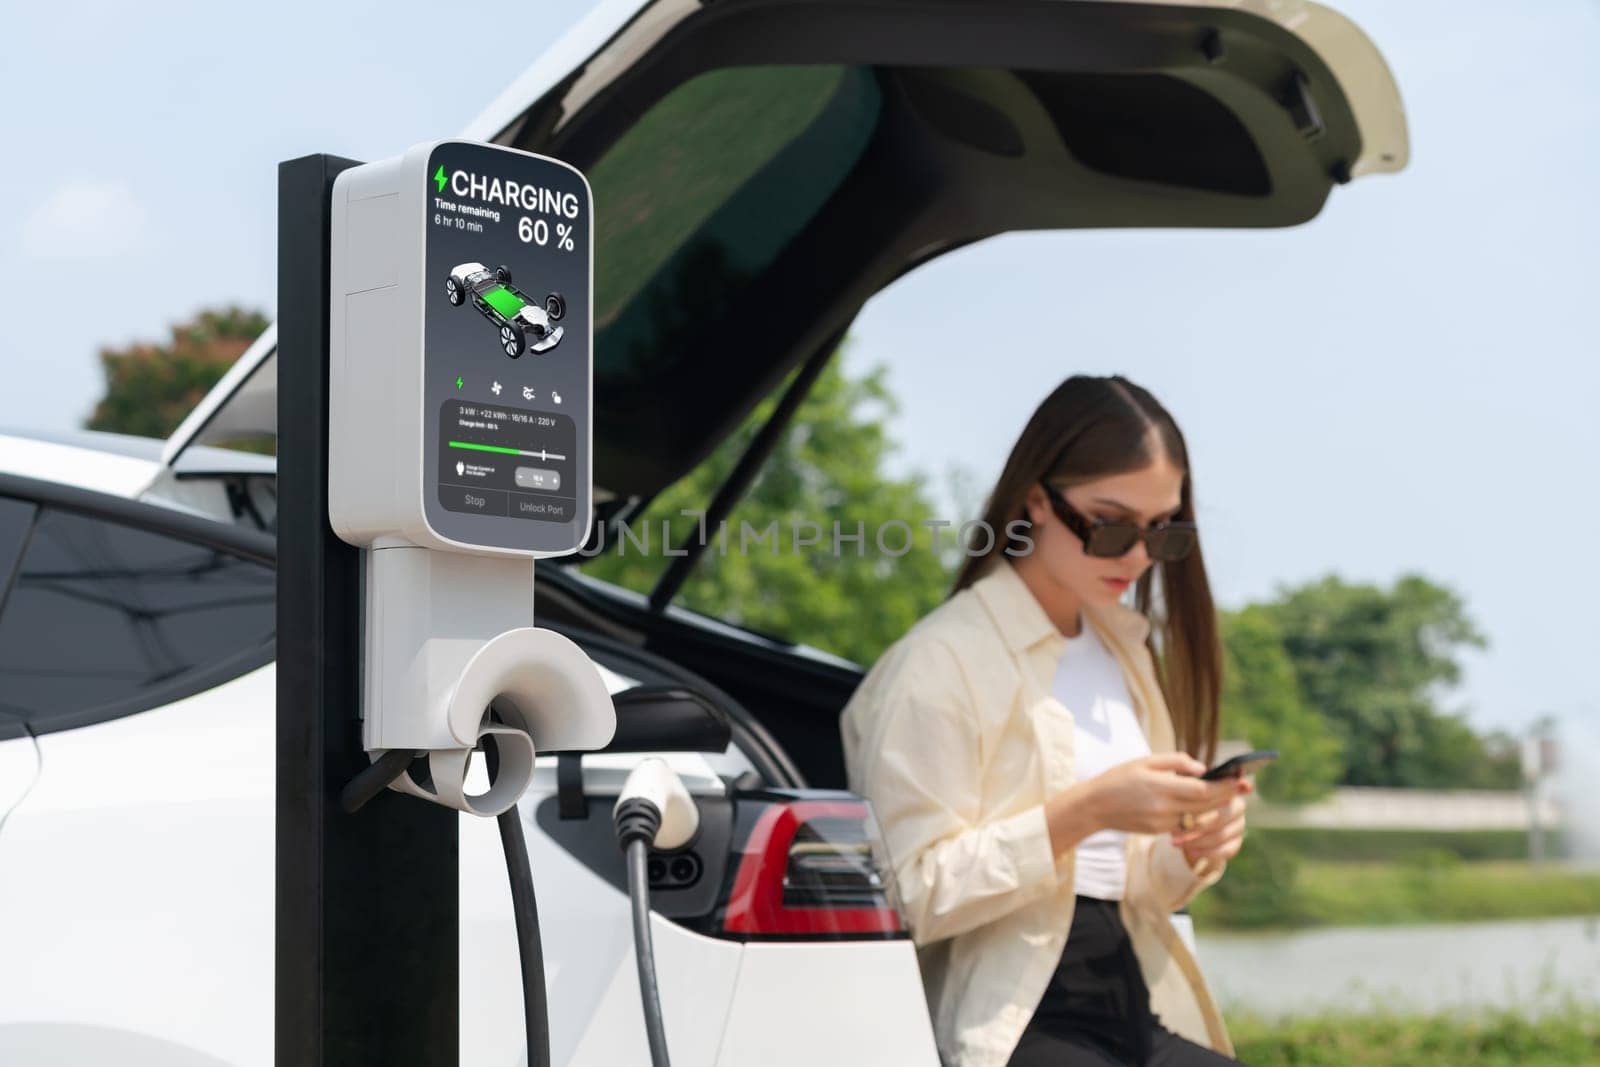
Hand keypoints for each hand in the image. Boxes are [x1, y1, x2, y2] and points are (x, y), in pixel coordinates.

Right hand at [1083, 753, 1237, 835]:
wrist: (1095, 806)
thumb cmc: (1120, 778)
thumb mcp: (1145, 761)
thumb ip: (1176, 761)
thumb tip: (1202, 768)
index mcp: (1161, 787)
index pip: (1203, 790)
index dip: (1225, 786)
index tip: (1241, 779)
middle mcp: (1164, 808)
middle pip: (1206, 805)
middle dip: (1226, 796)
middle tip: (1243, 786)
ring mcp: (1163, 823)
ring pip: (1200, 817)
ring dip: (1216, 807)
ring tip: (1228, 795)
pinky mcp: (1160, 831)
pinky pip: (1187, 824)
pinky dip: (1199, 815)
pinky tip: (1207, 806)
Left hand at [1170, 775, 1253, 867]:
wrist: (1185, 823)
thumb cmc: (1179, 796)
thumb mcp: (1178, 783)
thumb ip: (1187, 771)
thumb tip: (1201, 770)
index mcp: (1227, 787)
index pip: (1230, 788)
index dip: (1225, 790)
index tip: (1205, 797)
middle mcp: (1237, 805)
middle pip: (1224, 814)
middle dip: (1198, 824)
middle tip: (1175, 829)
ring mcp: (1238, 824)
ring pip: (1223, 834)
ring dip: (1198, 840)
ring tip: (1176, 842)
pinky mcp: (1235, 842)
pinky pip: (1228, 850)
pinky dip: (1208, 852)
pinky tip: (1191, 851)